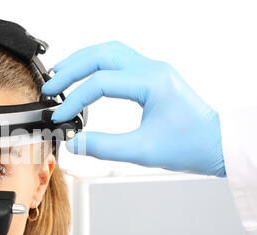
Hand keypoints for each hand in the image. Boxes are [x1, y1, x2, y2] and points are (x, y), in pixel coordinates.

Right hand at [42, 41, 225, 176]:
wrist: (215, 145)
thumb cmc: (189, 145)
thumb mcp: (142, 151)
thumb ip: (103, 147)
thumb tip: (74, 142)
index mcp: (152, 82)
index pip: (101, 82)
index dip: (75, 99)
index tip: (61, 116)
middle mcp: (152, 69)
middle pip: (102, 55)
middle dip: (72, 68)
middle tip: (51, 85)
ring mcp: (153, 70)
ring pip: (110, 51)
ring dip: (83, 60)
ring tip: (62, 73)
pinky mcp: (152, 76)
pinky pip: (119, 60)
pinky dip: (97, 64)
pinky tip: (86, 75)